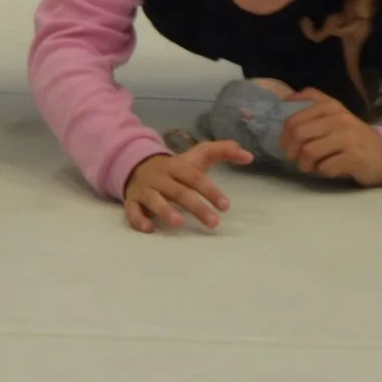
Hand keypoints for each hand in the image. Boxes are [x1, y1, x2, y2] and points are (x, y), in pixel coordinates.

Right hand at [123, 140, 251, 232]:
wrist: (137, 165)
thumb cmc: (176, 167)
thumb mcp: (198, 156)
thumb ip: (223, 151)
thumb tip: (249, 155)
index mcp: (177, 166)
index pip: (194, 177)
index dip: (210, 190)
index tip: (226, 206)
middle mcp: (160, 177)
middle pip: (178, 191)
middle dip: (196, 206)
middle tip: (214, 223)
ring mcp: (145, 189)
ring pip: (153, 200)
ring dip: (165, 211)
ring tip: (179, 223)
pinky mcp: (132, 201)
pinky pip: (132, 211)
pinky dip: (139, 220)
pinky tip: (150, 229)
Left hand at [281, 89, 381, 184]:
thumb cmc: (351, 135)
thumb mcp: (334, 114)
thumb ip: (312, 103)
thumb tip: (285, 100)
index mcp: (329, 105)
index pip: (293, 118)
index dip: (285, 135)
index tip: (287, 145)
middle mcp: (338, 117)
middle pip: (299, 133)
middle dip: (291, 150)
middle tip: (296, 158)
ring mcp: (347, 137)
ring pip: (309, 151)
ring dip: (305, 164)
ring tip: (311, 166)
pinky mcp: (354, 156)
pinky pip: (325, 167)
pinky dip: (323, 171)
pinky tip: (330, 169)